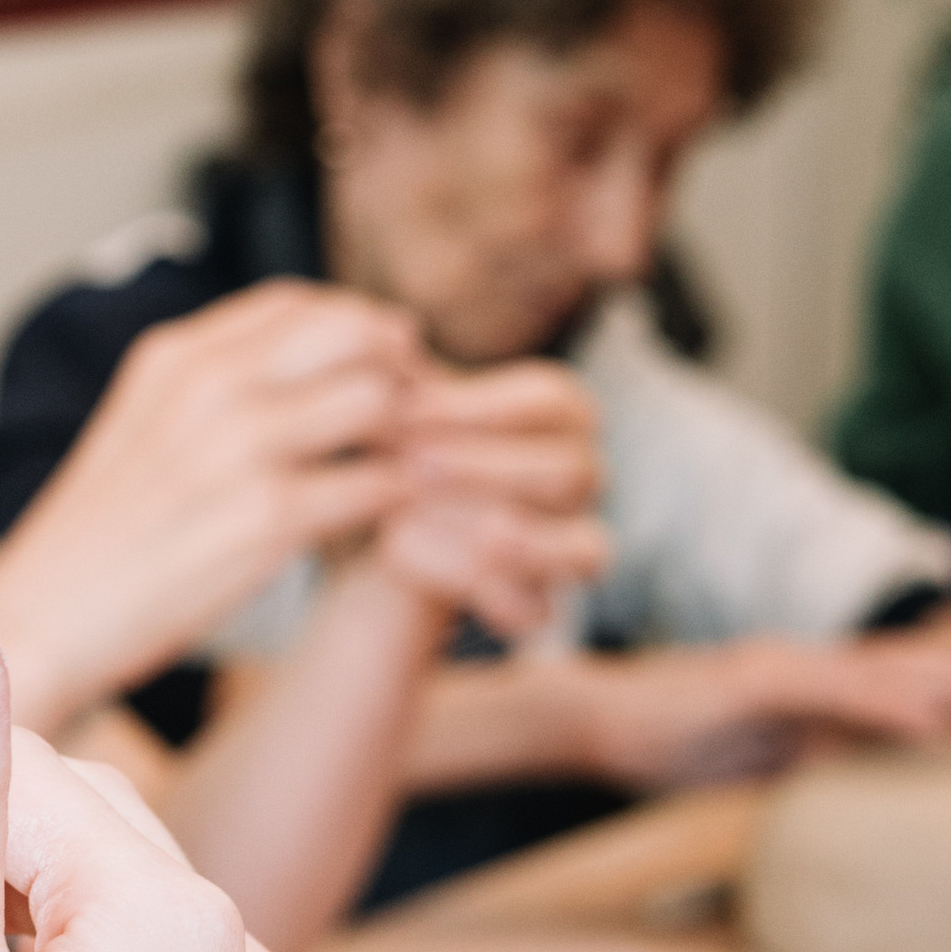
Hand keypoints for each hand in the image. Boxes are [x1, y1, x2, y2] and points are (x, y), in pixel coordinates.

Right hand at [0, 282, 423, 733]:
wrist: (37, 624)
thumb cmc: (94, 548)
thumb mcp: (137, 433)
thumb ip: (207, 393)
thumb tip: (292, 375)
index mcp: (172, 357)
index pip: (297, 301)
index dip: (356, 326)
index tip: (378, 366)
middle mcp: (206, 385)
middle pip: (354, 332)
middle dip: (402, 370)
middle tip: (417, 419)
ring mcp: (238, 448)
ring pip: (380, 401)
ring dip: (412, 437)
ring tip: (410, 473)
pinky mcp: (266, 519)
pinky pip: (378, 484)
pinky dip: (402, 501)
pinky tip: (392, 525)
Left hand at [374, 358, 606, 641]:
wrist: (368, 533)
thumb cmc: (390, 451)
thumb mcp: (393, 411)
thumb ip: (399, 382)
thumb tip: (388, 342)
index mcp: (558, 414)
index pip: (549, 401)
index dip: (480, 408)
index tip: (408, 410)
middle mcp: (582, 475)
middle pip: (570, 472)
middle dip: (485, 469)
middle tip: (408, 464)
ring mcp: (573, 540)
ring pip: (581, 546)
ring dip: (496, 537)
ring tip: (415, 523)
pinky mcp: (543, 599)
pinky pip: (541, 608)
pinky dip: (487, 598)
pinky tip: (428, 577)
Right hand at [571, 620, 950, 790]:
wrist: (586, 717)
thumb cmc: (661, 740)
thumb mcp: (749, 758)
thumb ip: (799, 760)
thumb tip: (844, 788)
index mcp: (805, 685)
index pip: (897, 683)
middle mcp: (803, 666)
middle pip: (906, 668)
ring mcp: (780, 669)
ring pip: (884, 671)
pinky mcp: (754, 681)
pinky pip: (832, 691)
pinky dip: (886, 701)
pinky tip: (931, 716)